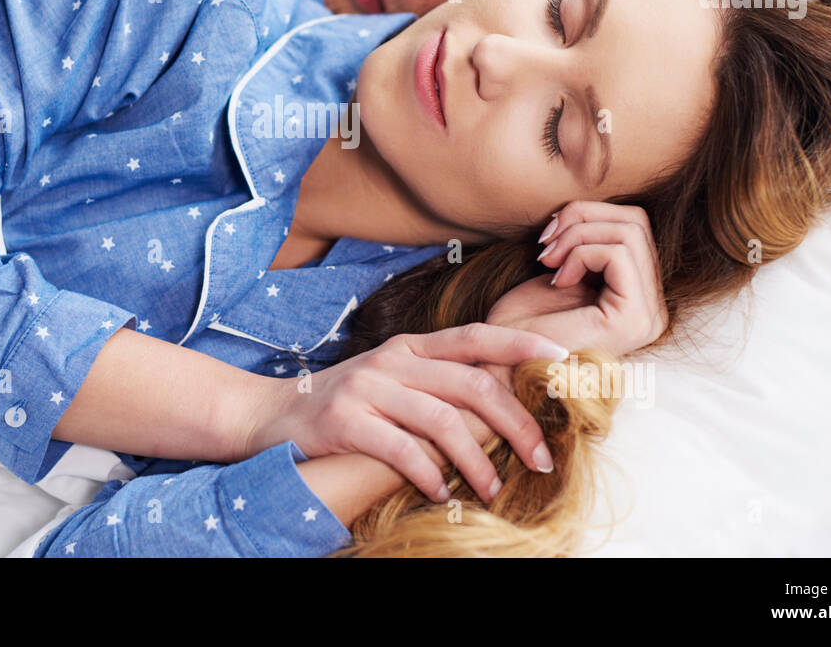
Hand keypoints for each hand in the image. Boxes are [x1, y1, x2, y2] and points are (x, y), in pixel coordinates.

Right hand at [248, 323, 569, 504]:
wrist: (268, 415)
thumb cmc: (341, 405)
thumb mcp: (390, 380)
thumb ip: (435, 384)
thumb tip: (501, 405)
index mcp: (409, 347)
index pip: (475, 338)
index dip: (520, 345)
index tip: (561, 360)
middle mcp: (392, 361)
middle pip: (472, 384)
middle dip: (515, 422)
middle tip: (539, 458)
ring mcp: (367, 388)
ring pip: (443, 420)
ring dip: (477, 461)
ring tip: (492, 489)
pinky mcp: (346, 422)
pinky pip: (402, 449)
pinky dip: (429, 473)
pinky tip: (442, 491)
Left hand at [487, 200, 668, 354]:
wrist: (499, 363)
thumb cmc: (521, 323)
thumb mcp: (558, 269)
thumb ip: (583, 239)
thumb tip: (588, 205)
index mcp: (638, 295)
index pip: (635, 225)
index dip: (588, 215)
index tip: (547, 237)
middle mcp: (653, 308)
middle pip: (636, 222)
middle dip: (583, 218)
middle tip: (545, 245)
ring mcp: (648, 316)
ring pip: (629, 232)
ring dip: (577, 235)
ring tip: (548, 262)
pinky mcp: (634, 319)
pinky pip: (618, 254)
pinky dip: (581, 253)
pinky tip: (557, 279)